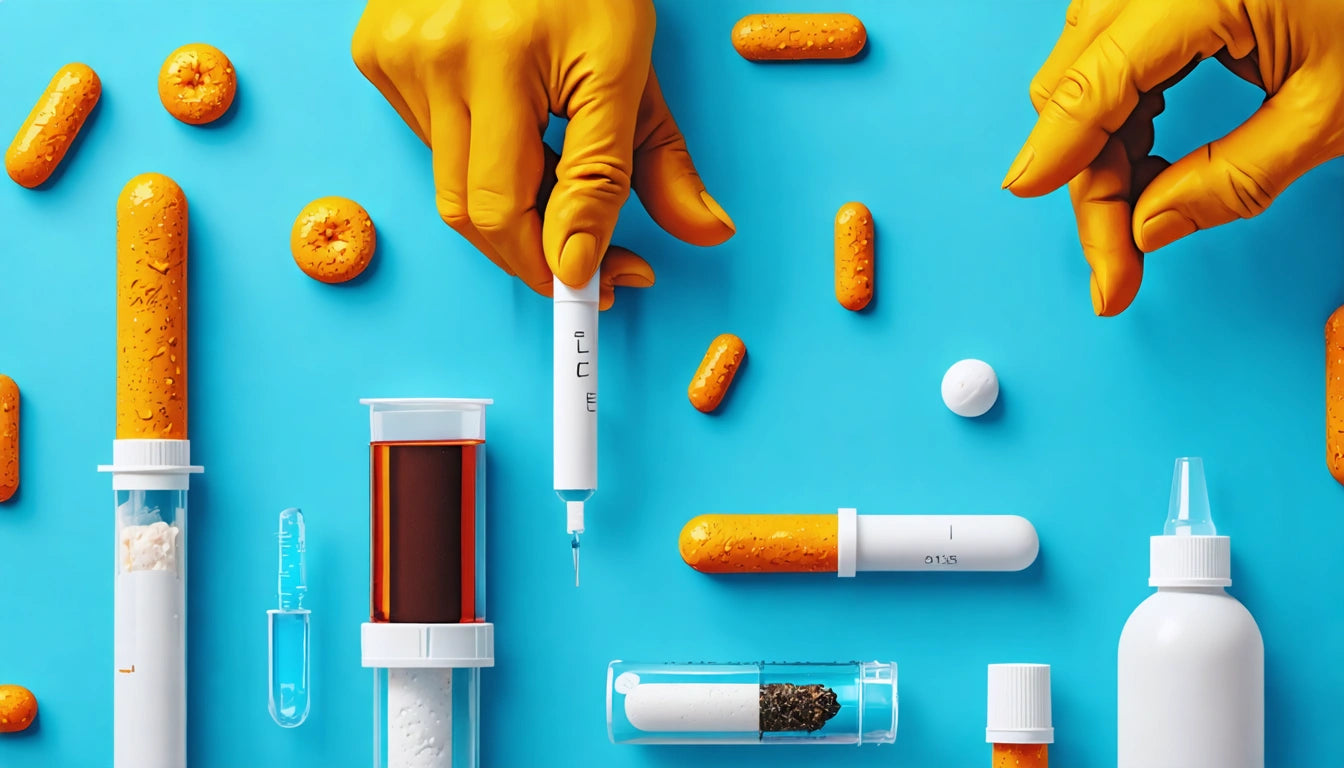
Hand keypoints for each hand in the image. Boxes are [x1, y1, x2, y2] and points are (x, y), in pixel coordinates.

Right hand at [351, 0, 735, 306]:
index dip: (554, 264)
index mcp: (503, 55)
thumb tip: (703, 234)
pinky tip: (504, 117)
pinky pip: (429, 145)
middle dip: (536, 249)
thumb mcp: (633, 67)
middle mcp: (437, 55)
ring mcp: (396, 53)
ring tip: (552, 155)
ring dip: (510, 198)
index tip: (599, 290)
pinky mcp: (376, 52)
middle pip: (474, 213)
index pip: (510, 207)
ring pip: (452, 185)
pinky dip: (475, 156)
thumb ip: (658, 162)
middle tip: (591, 262)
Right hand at [1005, 0, 1343, 315]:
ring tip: (1136, 217)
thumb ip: (1232, 179)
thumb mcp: (1332, 112)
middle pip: (1076, 83)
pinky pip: (1117, 53)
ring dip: (1099, 148)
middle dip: (1085, 176)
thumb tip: (1149, 230)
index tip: (1027, 203)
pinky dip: (1122, 113)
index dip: (1056, 156)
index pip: (1093, 86)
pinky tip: (1144, 162)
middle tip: (1117, 262)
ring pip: (1086, 70)